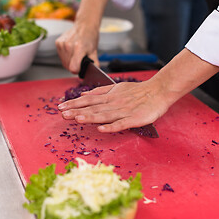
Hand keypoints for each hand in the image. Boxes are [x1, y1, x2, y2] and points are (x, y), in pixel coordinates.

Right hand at [55, 0, 108, 73]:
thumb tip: (95, 72)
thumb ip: (95, 63)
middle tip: (80, 58)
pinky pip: (61, 57)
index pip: (73, 68)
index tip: (81, 67)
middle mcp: (68, 46)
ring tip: (76, 54)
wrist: (84, 25)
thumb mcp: (94, 51)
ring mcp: (62, 44)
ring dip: (69, 62)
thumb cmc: (90, 37)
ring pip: (64, 63)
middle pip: (68, 67)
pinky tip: (71, 50)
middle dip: (75, 66)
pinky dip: (66, 56)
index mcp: (79, 48)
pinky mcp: (58, 43)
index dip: (78, 70)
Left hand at [57, 48, 218, 132]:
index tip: (60, 107)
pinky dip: (111, 126)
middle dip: (76, 111)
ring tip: (76, 119)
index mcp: (108, 97)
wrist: (158, 91)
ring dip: (90, 117)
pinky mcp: (134, 118)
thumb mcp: (115, 88)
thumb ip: (99, 92)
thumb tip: (83, 94)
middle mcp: (113, 103)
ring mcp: (123, 111)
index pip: (88, 100)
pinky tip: (101, 129)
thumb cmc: (137, 91)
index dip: (74, 103)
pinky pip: (121, 124)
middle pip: (93, 108)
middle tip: (62, 114)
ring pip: (104, 115)